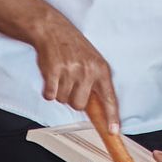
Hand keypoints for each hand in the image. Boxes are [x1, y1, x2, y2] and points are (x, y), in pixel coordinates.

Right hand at [31, 14, 118, 130]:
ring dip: (60, 92)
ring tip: (61, 75)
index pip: (109, 98)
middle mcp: (87, 71)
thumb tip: (99, 110)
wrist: (53, 30)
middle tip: (71, 84)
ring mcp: (70, 71)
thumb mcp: (93, 61)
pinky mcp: (53, 72)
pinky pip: (50, 95)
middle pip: (79, 105)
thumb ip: (97, 83)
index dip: (111, 117)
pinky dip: (48, 90)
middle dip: (73, 99)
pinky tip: (51, 77)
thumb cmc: (74, 47)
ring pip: (63, 100)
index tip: (113, 131)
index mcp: (101, 69)